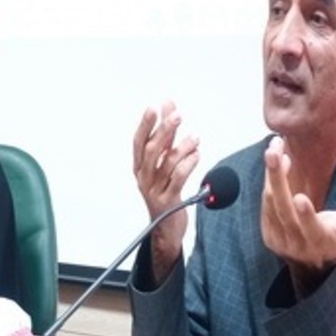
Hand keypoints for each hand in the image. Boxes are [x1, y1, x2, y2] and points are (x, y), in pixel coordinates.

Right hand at [132, 101, 199, 279]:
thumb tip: (169, 108)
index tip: (154, 107)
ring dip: (182, 147)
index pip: (139, 142)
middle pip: (151, 150)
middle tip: (177, 115)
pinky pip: (178, 179)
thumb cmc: (165, 192)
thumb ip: (166, 137)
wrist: (165, 229)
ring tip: (195, 138)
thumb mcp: (162, 163)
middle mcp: (144, 177)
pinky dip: (188, 164)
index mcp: (140, 167)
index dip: (145, 124)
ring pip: (167, 163)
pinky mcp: (168, 201)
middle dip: (164, 130)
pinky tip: (196, 154)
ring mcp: (154, 190)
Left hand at [261, 136, 335, 295]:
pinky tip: (277, 159)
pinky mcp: (267, 232)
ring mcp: (278, 239)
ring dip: (271, 175)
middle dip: (278, 181)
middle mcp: (296, 244)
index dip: (307, 216)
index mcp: (320, 244)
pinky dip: (270, 181)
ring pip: (271, 204)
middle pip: (283, 212)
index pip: (312, 231)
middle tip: (274, 154)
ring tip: (274, 148)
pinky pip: (266, 203)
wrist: (312, 261)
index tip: (300, 197)